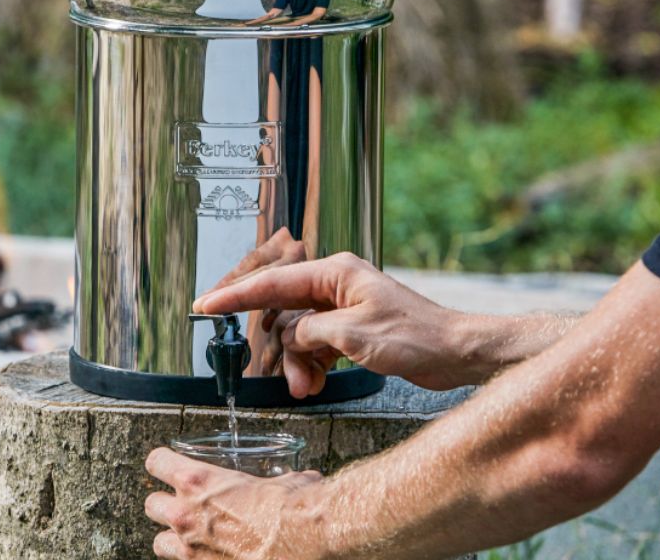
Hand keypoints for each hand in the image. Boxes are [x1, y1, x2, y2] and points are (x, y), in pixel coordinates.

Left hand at [145, 448, 324, 559]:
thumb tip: (293, 481)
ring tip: (193, 536)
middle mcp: (185, 515)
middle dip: (166, 503)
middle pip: (151, 504)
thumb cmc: (291, 505)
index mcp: (198, 481)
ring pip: (159, 543)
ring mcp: (190, 550)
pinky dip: (194, 559)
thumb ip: (275, 479)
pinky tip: (213, 554)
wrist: (303, 538)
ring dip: (173, 538)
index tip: (169, 465)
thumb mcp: (280, 478)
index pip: (157, 463)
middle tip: (183, 503)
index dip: (163, 462)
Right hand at [193, 253, 464, 396]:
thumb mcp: (354, 336)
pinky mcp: (351, 327)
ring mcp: (342, 306)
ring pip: (300, 334)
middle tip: (281, 376)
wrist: (453, 352)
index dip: (236, 295)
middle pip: (284, 312)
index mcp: (335, 273)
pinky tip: (318, 382)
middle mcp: (335, 285)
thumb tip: (291, 338)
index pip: (274, 282)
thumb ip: (311, 333)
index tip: (206, 305)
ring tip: (308, 388)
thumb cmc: (415, 336)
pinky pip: (316, 344)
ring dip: (299, 363)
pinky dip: (314, 364)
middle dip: (281, 348)